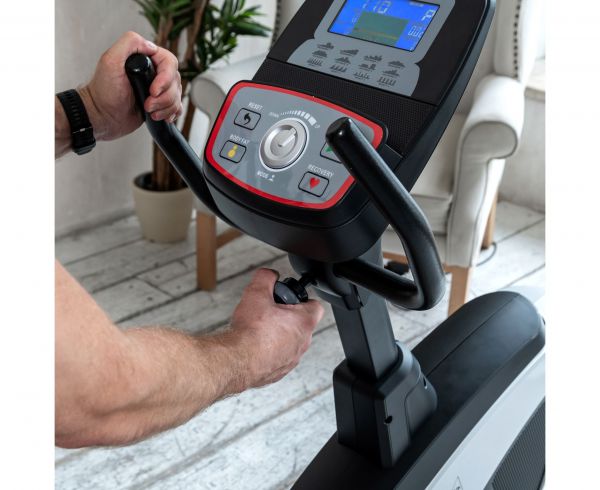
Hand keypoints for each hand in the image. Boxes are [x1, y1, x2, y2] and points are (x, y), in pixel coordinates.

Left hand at [79, 31, 182, 141]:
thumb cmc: (104, 92)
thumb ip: (129, 44)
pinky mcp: (160, 104)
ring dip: (166, 107)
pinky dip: (171, 113)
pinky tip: (159, 115)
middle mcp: (153, 72)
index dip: (165, 79)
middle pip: (176, 81)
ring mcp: (158, 89)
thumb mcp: (110, 60)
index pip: (170, 63)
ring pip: (177, 96)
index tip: (153, 90)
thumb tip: (151, 46)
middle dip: (164, 97)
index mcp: (145, 58)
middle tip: (147, 104)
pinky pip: (177, 107)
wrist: (103, 116)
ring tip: (149, 111)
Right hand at [229, 269, 323, 389]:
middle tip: (270, 312)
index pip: (316, 306)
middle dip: (287, 317)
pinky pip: (278, 357)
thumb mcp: (256, 293)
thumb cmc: (250, 331)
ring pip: (290, 342)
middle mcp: (302, 343)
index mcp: (303, 323)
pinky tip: (254, 346)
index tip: (290, 298)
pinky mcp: (279, 372)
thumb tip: (268, 274)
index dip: (304, 299)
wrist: (237, 361)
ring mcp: (291, 359)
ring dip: (278, 335)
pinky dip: (269, 351)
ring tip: (260, 329)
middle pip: (301, 324)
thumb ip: (265, 277)